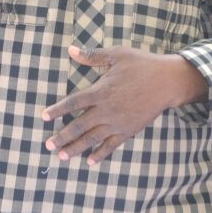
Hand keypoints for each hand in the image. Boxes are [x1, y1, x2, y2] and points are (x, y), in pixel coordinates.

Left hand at [41, 45, 207, 164]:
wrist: (167, 82)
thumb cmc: (142, 65)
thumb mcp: (117, 55)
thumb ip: (93, 56)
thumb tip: (71, 50)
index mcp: (101, 91)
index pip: (73, 103)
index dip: (57, 110)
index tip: (44, 117)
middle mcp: (106, 110)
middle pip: (78, 126)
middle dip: (62, 137)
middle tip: (47, 145)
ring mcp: (117, 122)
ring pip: (92, 138)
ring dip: (75, 148)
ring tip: (61, 156)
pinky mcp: (128, 130)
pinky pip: (111, 145)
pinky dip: (100, 154)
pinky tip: (90, 161)